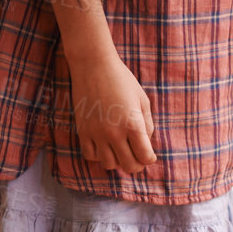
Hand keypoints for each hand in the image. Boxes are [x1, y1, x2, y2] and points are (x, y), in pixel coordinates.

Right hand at [65, 49, 157, 172]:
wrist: (93, 66)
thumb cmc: (122, 80)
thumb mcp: (142, 99)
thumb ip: (147, 125)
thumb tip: (146, 144)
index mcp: (133, 124)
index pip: (145, 157)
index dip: (149, 159)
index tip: (149, 155)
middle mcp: (114, 133)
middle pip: (129, 166)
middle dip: (137, 164)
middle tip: (138, 158)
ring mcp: (97, 134)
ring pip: (109, 164)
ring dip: (118, 161)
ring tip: (121, 151)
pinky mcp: (83, 131)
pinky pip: (90, 156)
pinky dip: (99, 156)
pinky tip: (104, 146)